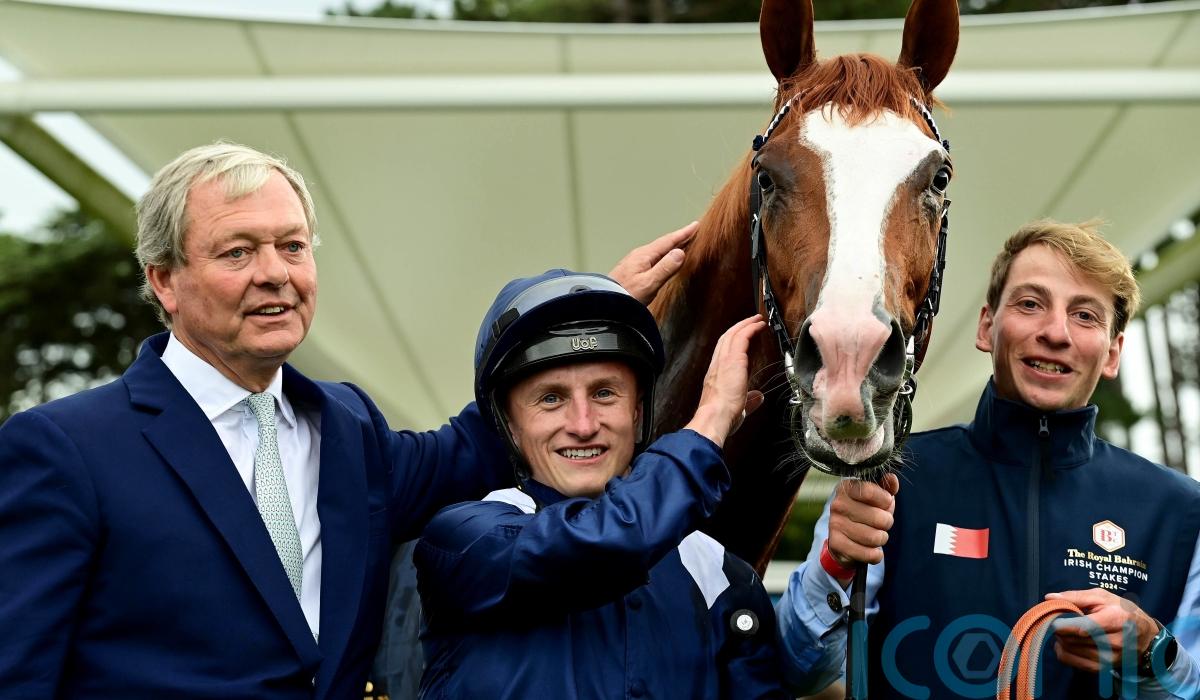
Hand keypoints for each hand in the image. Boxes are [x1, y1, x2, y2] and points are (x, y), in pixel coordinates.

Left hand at [607, 221, 697, 304]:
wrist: (603, 305)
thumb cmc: (625, 296)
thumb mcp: (648, 284)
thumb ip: (665, 268)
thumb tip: (680, 252)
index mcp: (644, 255)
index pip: (668, 241)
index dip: (683, 234)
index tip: (695, 226)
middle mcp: (639, 255)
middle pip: (663, 244)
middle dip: (679, 238)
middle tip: (692, 232)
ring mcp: (634, 262)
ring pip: (658, 251)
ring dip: (671, 246)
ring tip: (682, 243)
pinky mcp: (632, 271)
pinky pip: (653, 258)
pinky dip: (664, 255)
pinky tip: (665, 260)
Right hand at [684, 315, 764, 446]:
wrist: (715, 417)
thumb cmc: (722, 416)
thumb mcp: (740, 407)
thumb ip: (750, 400)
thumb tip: (758, 397)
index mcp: (716, 376)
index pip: (723, 352)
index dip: (732, 341)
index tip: (743, 336)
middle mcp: (716, 365)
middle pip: (725, 338)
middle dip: (738, 328)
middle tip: (751, 321)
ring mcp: (723, 361)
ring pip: (732, 335)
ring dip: (745, 325)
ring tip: (757, 319)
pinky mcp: (732, 360)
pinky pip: (741, 338)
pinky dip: (750, 329)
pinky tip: (758, 325)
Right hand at [826, 474, 899, 566]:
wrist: (844, 539)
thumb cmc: (865, 513)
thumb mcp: (877, 497)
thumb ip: (886, 486)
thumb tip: (892, 479)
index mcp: (847, 488)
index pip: (870, 491)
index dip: (885, 500)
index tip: (886, 503)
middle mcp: (838, 504)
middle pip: (878, 518)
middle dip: (887, 523)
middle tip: (881, 524)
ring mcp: (835, 524)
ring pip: (875, 537)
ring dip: (881, 539)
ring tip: (876, 536)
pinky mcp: (836, 544)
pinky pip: (868, 554)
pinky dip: (875, 555)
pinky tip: (871, 550)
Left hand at [1046, 589, 1159, 673]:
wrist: (1144, 636)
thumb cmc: (1121, 611)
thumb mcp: (1103, 596)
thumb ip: (1076, 596)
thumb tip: (1050, 597)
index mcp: (1116, 619)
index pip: (1082, 627)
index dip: (1062, 622)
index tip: (1053, 616)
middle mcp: (1115, 642)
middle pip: (1073, 638)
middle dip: (1060, 628)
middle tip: (1061, 619)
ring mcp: (1109, 658)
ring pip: (1069, 649)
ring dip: (1061, 638)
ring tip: (1068, 629)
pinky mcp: (1102, 668)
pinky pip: (1071, 661)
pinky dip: (1063, 650)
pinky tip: (1069, 641)